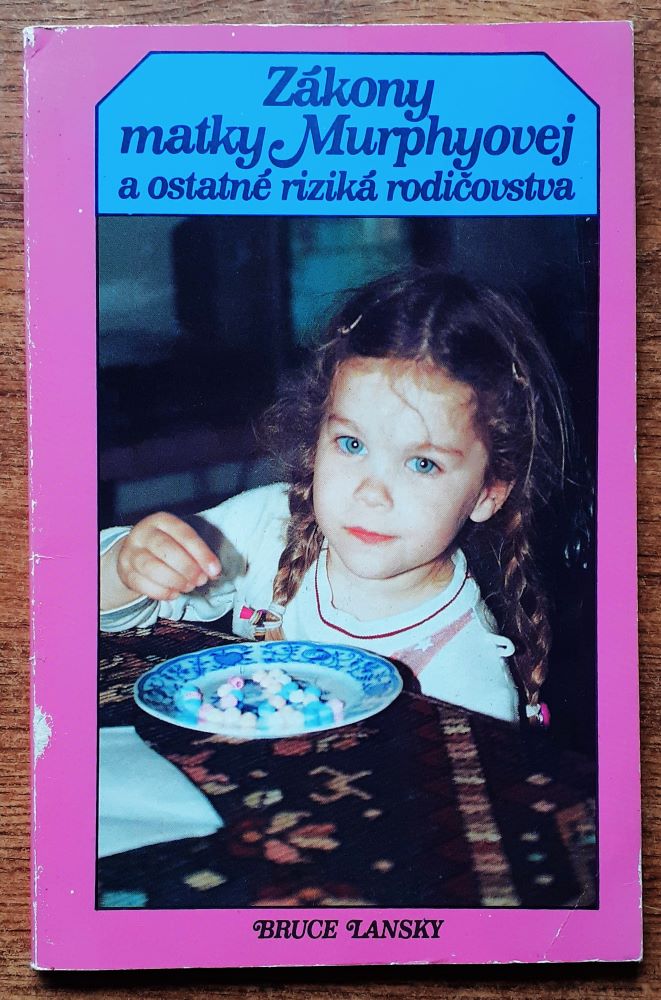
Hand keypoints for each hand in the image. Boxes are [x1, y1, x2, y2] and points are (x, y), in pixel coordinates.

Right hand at [101, 512, 221, 608]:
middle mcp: (144, 533)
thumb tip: (213, 572)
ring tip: (188, 587)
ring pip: (151, 567)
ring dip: (174, 580)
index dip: (201, 553)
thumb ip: (198, 554)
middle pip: (165, 549)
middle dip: (187, 568)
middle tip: (200, 580)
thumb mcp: (182, 541)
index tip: (214, 570)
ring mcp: (131, 552)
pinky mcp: (125, 572)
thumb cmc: (168, 545)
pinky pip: (142, 584)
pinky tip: (174, 593)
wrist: (137, 552)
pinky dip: (161, 592)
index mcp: (162, 521)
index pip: (184, 534)